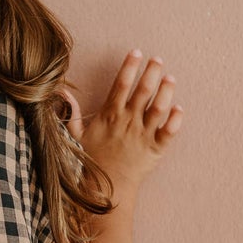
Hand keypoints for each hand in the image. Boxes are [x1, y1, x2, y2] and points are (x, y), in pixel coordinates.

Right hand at [62, 49, 182, 184]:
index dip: (130, 66)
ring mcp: (143, 135)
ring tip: (170, 78)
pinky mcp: (155, 150)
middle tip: (158, 59)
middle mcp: (128, 122)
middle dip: (151, 72)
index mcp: (110, 115)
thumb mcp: (75, 136)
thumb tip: (61, 92)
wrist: (105, 189)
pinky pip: (168, 132)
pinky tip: (180, 108)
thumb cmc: (91, 162)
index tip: (137, 52)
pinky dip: (176, 120)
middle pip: (143, 91)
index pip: (121, 84)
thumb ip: (71, 113)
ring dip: (166, 91)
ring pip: (158, 108)